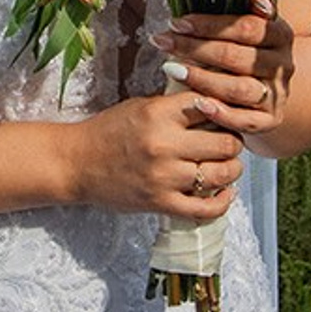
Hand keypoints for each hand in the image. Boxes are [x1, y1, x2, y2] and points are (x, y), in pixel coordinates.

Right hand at [70, 92, 243, 217]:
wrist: (77, 163)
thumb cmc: (110, 130)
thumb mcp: (143, 105)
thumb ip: (177, 105)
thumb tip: (217, 102)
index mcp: (160, 113)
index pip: (212, 106)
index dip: (226, 110)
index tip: (229, 114)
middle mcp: (164, 144)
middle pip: (225, 142)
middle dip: (234, 141)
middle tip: (231, 141)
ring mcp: (163, 177)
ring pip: (220, 174)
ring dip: (232, 169)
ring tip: (230, 165)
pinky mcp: (159, 203)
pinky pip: (203, 208)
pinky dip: (222, 202)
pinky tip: (226, 192)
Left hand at [152, 0, 294, 139]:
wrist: (271, 89)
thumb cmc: (249, 50)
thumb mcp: (252, 25)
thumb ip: (249, 5)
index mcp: (281, 34)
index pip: (246, 27)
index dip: (210, 24)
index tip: (177, 20)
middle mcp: (284, 64)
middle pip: (238, 57)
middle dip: (196, 48)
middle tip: (163, 41)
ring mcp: (278, 94)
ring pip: (240, 88)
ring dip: (202, 79)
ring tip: (172, 69)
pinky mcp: (270, 120)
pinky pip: (245, 121)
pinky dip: (220, 113)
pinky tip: (196, 104)